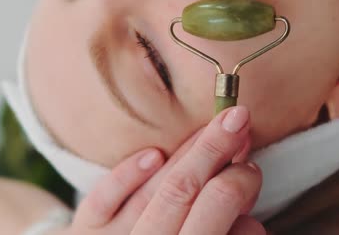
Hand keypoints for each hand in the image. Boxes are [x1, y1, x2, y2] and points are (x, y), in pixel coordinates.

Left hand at [58, 106, 263, 234]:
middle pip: (183, 191)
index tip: (251, 163)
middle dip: (215, 149)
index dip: (239, 182)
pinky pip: (100, 203)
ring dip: (183, 154)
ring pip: (150, 192)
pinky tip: (152, 155)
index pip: (217, 208)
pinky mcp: (87, 234)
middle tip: (239, 117)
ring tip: (210, 126)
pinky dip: (126, 175)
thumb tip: (251, 221)